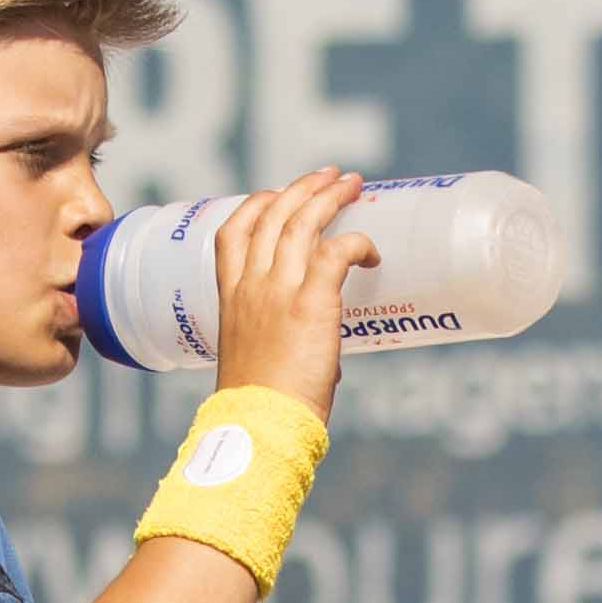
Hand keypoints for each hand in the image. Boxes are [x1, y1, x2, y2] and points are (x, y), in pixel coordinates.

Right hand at [211, 166, 375, 412]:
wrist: (257, 427)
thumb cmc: (259, 409)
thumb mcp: (258, 363)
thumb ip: (288, 346)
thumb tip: (328, 356)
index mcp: (230, 298)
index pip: (233, 232)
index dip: (256, 204)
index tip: (277, 194)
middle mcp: (250, 286)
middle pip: (272, 214)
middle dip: (304, 187)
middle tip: (332, 175)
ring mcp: (278, 291)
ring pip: (303, 223)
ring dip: (330, 198)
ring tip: (353, 185)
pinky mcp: (311, 304)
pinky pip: (337, 252)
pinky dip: (357, 243)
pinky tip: (372, 253)